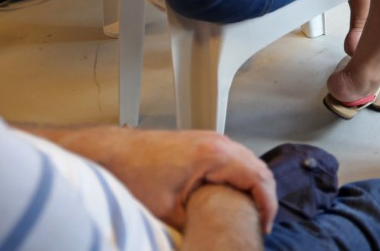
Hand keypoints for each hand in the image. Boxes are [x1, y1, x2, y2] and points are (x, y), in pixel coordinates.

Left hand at [46, 126, 276, 233]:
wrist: (111, 153)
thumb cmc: (133, 175)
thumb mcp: (168, 211)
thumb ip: (198, 223)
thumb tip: (213, 239)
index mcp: (215, 155)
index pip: (259, 178)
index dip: (268, 205)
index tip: (264, 227)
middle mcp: (218, 143)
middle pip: (258, 168)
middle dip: (265, 197)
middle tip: (261, 224)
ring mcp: (210, 140)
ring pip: (247, 162)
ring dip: (252, 186)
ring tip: (249, 213)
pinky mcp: (200, 144)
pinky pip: (232, 160)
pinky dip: (239, 178)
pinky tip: (231, 197)